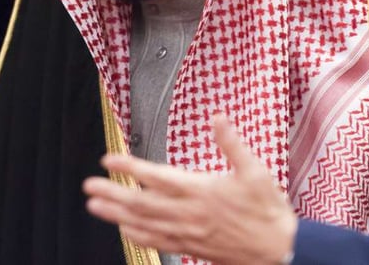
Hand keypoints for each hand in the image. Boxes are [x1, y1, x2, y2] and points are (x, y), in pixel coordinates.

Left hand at [84, 115, 297, 264]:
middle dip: (112, 194)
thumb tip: (219, 118)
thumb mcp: (256, 171)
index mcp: (202, 191)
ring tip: (96, 208)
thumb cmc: (268, 211)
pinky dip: (137, 236)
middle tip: (90, 188)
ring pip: (144, 225)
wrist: (279, 251)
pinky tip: (125, 231)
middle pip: (141, 203)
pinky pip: (157, 242)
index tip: (109, 160)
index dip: (130, 167)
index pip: (156, 177)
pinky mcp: (192, 247)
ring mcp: (189, 233)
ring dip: (117, 216)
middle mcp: (189, 214)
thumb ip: (233, 144)